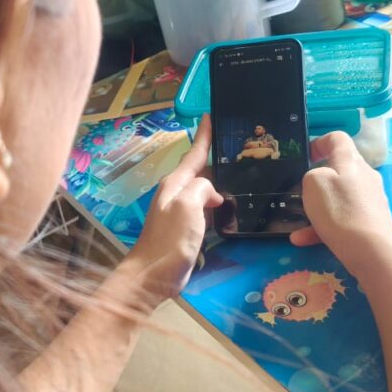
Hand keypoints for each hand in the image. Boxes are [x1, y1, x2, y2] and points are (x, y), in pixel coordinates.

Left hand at [118, 115, 222, 311]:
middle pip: (199, 168)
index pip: (193, 153)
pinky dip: (217, 200)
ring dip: (218, 179)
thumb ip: (202, 189)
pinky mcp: (185, 228)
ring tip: (239, 171)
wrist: (152, 276)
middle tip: (237, 145)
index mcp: (175, 183)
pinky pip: (204, 206)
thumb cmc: (170, 240)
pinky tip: (229, 204)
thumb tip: (212, 192)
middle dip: (215, 156)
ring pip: (203, 187)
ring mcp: (180, 210)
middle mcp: (176, 192)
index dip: (204, 135)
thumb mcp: (188, 206)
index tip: (210, 115)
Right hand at [290, 131, 391, 268]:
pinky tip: (303, 240)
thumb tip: (320, 181)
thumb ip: (312, 175)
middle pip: (340, 170)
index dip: (319, 143)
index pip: (337, 139)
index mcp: (351, 160)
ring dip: (318, 208)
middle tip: (302, 191)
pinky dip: (324, 228)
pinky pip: (343, 219)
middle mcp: (365, 176)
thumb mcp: (312, 182)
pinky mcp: (371, 222)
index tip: (305, 157)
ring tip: (298, 222)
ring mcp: (370, 200)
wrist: (370, 249)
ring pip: (339, 198)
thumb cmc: (339, 209)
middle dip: (319, 180)